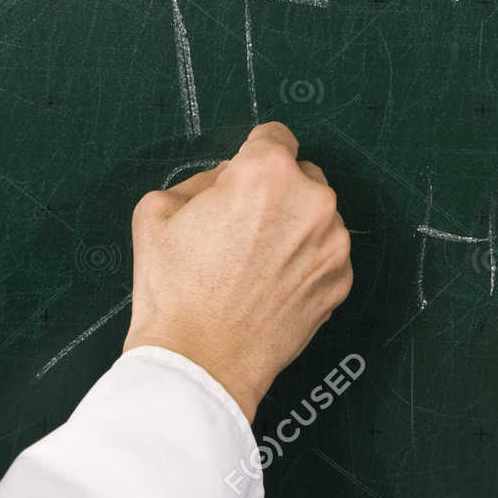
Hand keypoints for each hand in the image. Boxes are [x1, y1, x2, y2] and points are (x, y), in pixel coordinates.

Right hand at [123, 121, 351, 422]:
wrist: (199, 362)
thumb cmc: (174, 289)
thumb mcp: (157, 208)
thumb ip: (201, 179)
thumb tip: (226, 179)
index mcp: (266, 172)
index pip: (274, 134)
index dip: (250, 154)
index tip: (241, 174)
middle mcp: (311, 201)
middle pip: (300, 174)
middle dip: (274, 190)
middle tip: (240, 224)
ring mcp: (333, 245)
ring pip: (315, 215)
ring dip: (292, 225)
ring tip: (252, 261)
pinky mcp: (340, 282)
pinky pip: (324, 253)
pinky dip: (303, 260)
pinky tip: (269, 284)